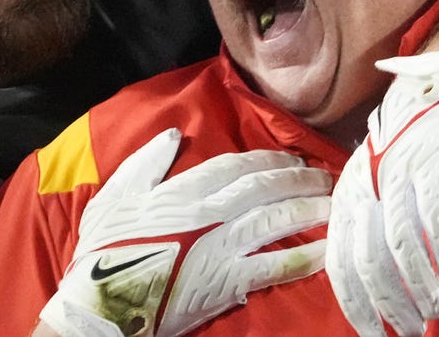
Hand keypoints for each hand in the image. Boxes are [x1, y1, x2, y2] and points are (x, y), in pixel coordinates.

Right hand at [39, 128, 331, 336]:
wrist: (103, 303)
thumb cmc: (104, 249)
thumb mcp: (114, 195)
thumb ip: (145, 162)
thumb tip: (173, 135)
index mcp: (185, 189)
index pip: (238, 165)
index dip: (269, 159)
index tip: (291, 159)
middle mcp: (212, 213)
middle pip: (265, 187)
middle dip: (298, 180)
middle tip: (323, 177)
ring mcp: (223, 247)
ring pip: (277, 220)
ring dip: (309, 209)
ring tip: (334, 204)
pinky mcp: (229, 281)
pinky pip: (275, 266)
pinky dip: (304, 257)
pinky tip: (327, 250)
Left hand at [326, 51, 438, 335]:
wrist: (431, 91)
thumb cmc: (404, 150)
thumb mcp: (374, 186)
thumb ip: (369, 229)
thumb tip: (378, 287)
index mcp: (346, 199)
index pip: (339, 263)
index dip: (355, 304)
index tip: (372, 336)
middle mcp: (364, 189)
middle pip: (368, 261)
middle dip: (389, 305)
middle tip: (410, 333)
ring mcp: (396, 177)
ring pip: (400, 244)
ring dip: (419, 286)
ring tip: (435, 310)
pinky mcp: (429, 166)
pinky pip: (434, 216)